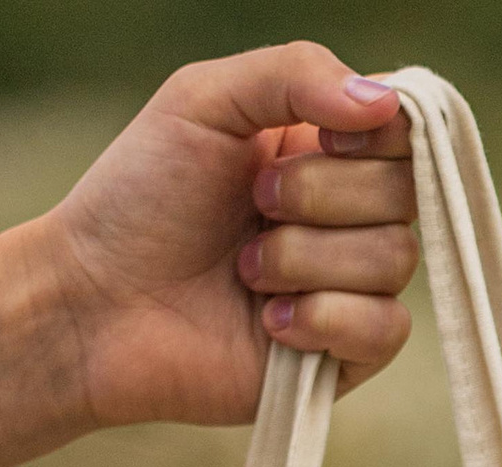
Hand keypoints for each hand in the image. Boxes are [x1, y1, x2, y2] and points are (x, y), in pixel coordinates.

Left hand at [42, 43, 417, 431]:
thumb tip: (386, 101)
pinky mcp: (337, 359)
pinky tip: (268, 323)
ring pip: (394, 259)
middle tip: (252, 204)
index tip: (318, 136)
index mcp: (323, 146)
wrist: (96, 304)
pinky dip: (325, 318)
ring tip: (243, 270)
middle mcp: (346, 215)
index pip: (405, 128)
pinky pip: (383, 330)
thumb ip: (294, 71)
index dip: (376, 131)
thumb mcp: (204, 99)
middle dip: (321, 195)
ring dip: (306, 259)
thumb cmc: (139, 197)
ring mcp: (346, 288)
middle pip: (405, 193)